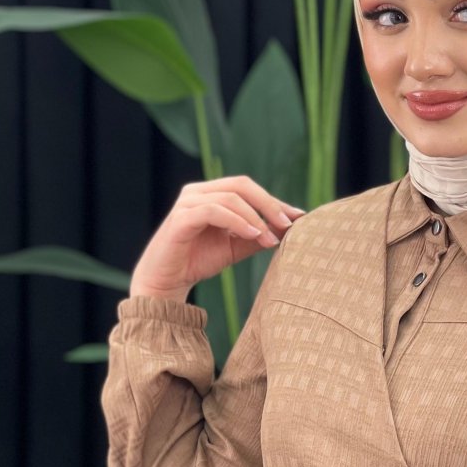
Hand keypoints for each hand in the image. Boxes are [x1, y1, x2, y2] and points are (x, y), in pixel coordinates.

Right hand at [129, 175, 305, 301]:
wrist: (167, 281)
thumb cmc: (200, 261)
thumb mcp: (237, 247)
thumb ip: (259, 235)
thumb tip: (290, 228)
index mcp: (211, 194)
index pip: (248, 188)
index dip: (274, 201)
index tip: (299, 217)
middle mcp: (198, 192)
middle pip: (241, 185)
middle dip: (269, 204)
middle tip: (288, 224)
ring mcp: (187, 203)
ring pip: (230, 197)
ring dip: (255, 217)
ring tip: (270, 239)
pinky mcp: (180, 219)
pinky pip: (213, 211)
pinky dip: (236, 221)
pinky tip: (252, 234)